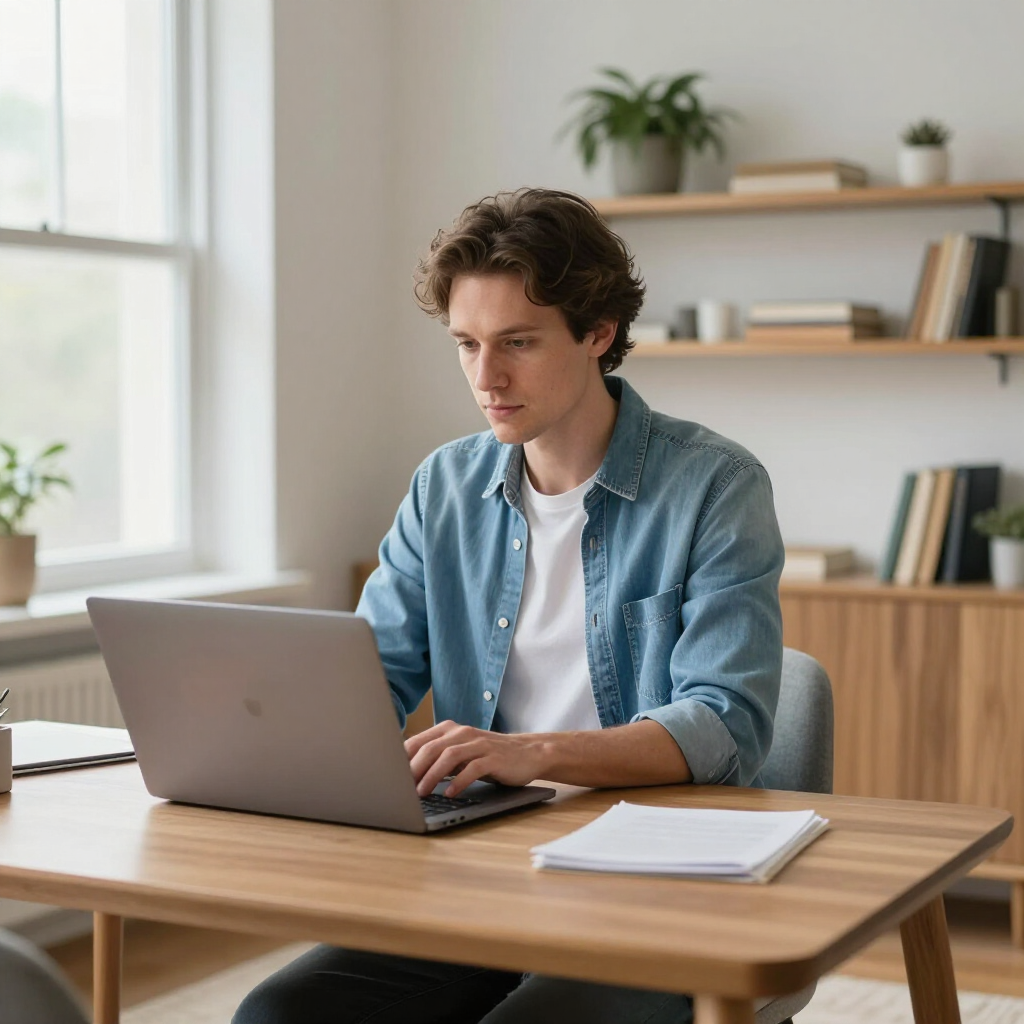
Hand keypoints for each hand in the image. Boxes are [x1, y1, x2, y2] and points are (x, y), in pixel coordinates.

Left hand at [404, 720, 551, 797]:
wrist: (527, 753)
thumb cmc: (488, 756)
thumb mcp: (460, 754)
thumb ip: (438, 758)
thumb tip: (407, 775)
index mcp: (450, 729)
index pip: (418, 741)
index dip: (402, 759)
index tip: (389, 777)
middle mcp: (462, 732)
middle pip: (431, 748)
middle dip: (413, 769)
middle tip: (401, 788)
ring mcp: (479, 743)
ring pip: (449, 756)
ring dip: (432, 776)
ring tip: (421, 793)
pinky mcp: (493, 757)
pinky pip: (473, 768)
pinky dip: (459, 781)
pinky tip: (451, 793)